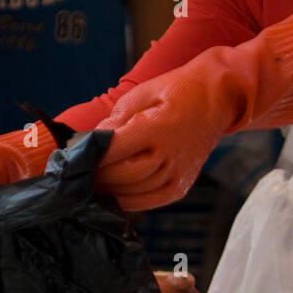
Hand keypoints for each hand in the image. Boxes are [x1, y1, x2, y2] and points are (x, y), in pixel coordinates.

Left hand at [94, 1, 292, 210]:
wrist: (220, 98)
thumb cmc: (178, 90)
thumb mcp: (143, 94)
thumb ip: (115, 120)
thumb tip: (90, 141)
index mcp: (158, 127)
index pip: (114, 150)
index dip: (90, 155)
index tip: (72, 156)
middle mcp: (169, 154)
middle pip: (121, 175)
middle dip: (96, 176)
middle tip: (76, 174)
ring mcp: (177, 174)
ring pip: (133, 191)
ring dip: (107, 190)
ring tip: (90, 184)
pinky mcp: (181, 186)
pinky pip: (149, 202)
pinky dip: (127, 201)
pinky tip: (113, 194)